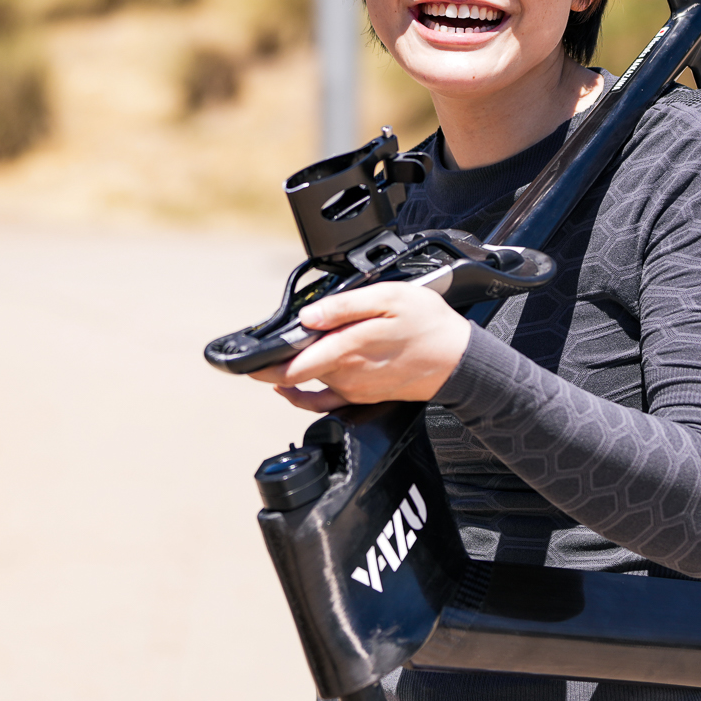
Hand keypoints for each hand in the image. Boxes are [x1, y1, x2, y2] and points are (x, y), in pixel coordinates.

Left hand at [247, 282, 471, 412]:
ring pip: (308, 384)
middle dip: (271, 365)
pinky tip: (290, 387)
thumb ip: (345, 307)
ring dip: (290, 371)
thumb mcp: (390, 298)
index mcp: (348, 348)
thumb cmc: (428, 325)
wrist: (459, 362)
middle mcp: (346, 374)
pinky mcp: (362, 398)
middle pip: (295, 374)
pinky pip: (323, 402)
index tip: (241, 360)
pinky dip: (302, 396)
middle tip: (249, 358)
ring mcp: (353, 390)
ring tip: (274, 357)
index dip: (262, 363)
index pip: (292, 363)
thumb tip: (309, 317)